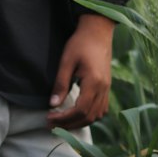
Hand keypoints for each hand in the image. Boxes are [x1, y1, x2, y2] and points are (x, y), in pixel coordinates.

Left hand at [47, 13, 114, 128]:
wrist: (98, 32)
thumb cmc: (80, 44)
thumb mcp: (66, 61)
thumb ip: (60, 84)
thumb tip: (53, 104)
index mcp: (93, 82)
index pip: (80, 110)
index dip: (64, 118)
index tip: (49, 117)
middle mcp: (103, 88)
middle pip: (88, 117)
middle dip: (69, 124)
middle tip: (52, 123)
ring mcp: (107, 89)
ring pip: (96, 116)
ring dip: (79, 122)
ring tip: (62, 122)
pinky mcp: (107, 87)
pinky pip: (101, 110)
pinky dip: (89, 116)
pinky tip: (77, 114)